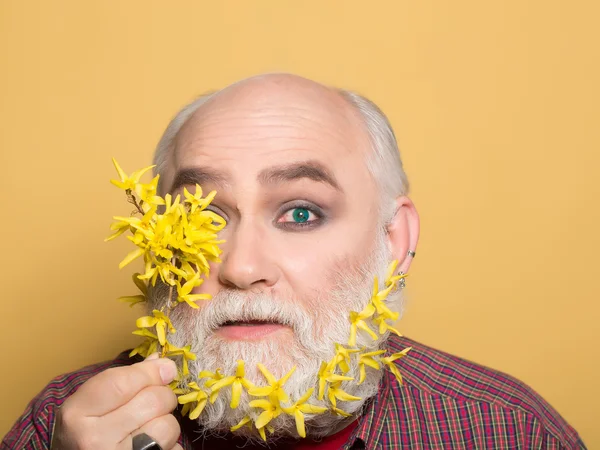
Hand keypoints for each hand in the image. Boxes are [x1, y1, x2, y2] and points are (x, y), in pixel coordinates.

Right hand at [51, 354, 181, 449]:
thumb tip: (163, 364)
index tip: (166, 369)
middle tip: (156, 402)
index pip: (123, 382)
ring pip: (168, 426)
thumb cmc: (85, 433)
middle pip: (153, 401)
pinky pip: (174, 448)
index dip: (151, 372)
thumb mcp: (90, 405)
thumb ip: (123, 380)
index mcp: (78, 413)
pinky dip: (170, 444)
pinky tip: (152, 446)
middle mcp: (94, 439)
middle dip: (163, 396)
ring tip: (150, 427)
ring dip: (166, 422)